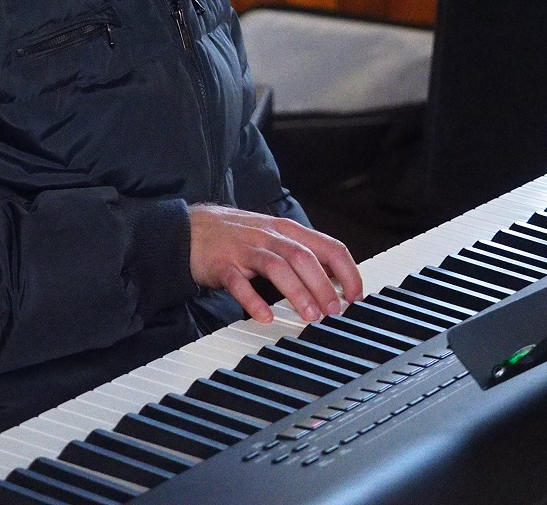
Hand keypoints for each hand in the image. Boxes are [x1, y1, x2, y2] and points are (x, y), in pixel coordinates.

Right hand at [188, 204, 363, 323]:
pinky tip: (265, 317)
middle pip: (304, 257)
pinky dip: (254, 300)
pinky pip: (240, 283)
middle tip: (334, 311)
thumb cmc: (237, 236)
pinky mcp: (223, 264)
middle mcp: (270, 237)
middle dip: (324, 285)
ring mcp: (245, 249)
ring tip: (310, 316)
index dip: (347, 271)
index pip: (328, 246)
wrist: (190, 229)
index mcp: (288, 230)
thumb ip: (303, 254)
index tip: (356, 295)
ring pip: (278, 267)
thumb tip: (336, 278)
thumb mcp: (274, 237)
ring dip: (297, 292)